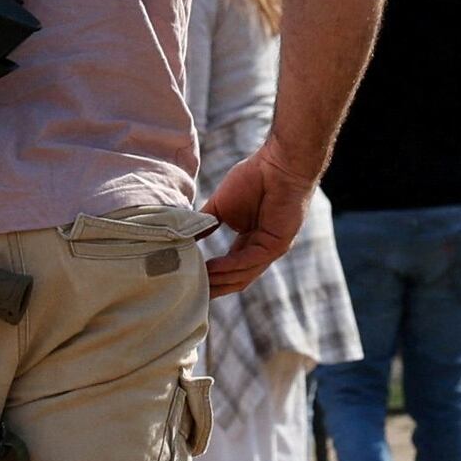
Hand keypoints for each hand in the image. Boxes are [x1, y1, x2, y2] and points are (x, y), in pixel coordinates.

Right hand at [201, 148, 307, 296]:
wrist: (278, 164)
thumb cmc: (253, 178)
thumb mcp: (220, 206)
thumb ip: (204, 223)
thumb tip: (182, 236)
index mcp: (249, 242)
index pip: (229, 269)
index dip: (211, 279)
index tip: (189, 286)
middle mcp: (260, 251)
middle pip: (236, 279)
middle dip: (213, 289)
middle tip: (189, 297)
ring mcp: (270, 250)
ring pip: (242, 275)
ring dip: (218, 280)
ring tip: (196, 283)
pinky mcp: (276, 245)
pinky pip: (249, 261)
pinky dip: (229, 266)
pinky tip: (212, 268)